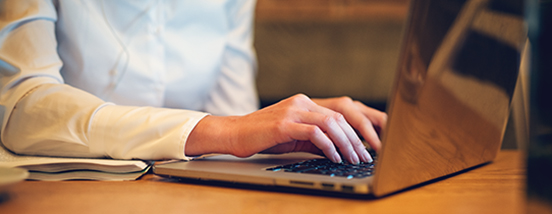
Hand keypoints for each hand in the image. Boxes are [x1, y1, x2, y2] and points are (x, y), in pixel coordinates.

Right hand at [185, 94, 385, 163]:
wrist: (234, 133)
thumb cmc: (262, 136)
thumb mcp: (293, 136)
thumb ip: (315, 138)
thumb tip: (339, 150)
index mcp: (304, 102)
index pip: (339, 113)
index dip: (356, 130)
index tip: (365, 147)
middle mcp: (301, 102)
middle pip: (339, 117)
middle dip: (355, 138)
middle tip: (364, 156)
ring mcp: (293, 111)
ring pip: (330, 123)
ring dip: (345, 143)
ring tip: (353, 159)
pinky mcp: (284, 123)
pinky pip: (314, 133)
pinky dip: (328, 146)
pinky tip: (333, 157)